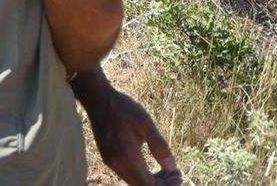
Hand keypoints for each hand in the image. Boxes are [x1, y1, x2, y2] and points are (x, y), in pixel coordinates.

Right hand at [73, 68, 180, 184]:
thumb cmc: (122, 108)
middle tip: (176, 174)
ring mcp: (111, 162)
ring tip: (167, 171)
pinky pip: (128, 175)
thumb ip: (159, 146)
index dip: (166, 185)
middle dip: (161, 184)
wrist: (97, 99)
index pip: (149, 185)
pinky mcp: (108, 158)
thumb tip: (172, 167)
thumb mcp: (145, 123)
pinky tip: (151, 166)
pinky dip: (142, 175)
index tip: (179, 176)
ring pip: (135, 182)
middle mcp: (117, 164)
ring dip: (152, 181)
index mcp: (127, 156)